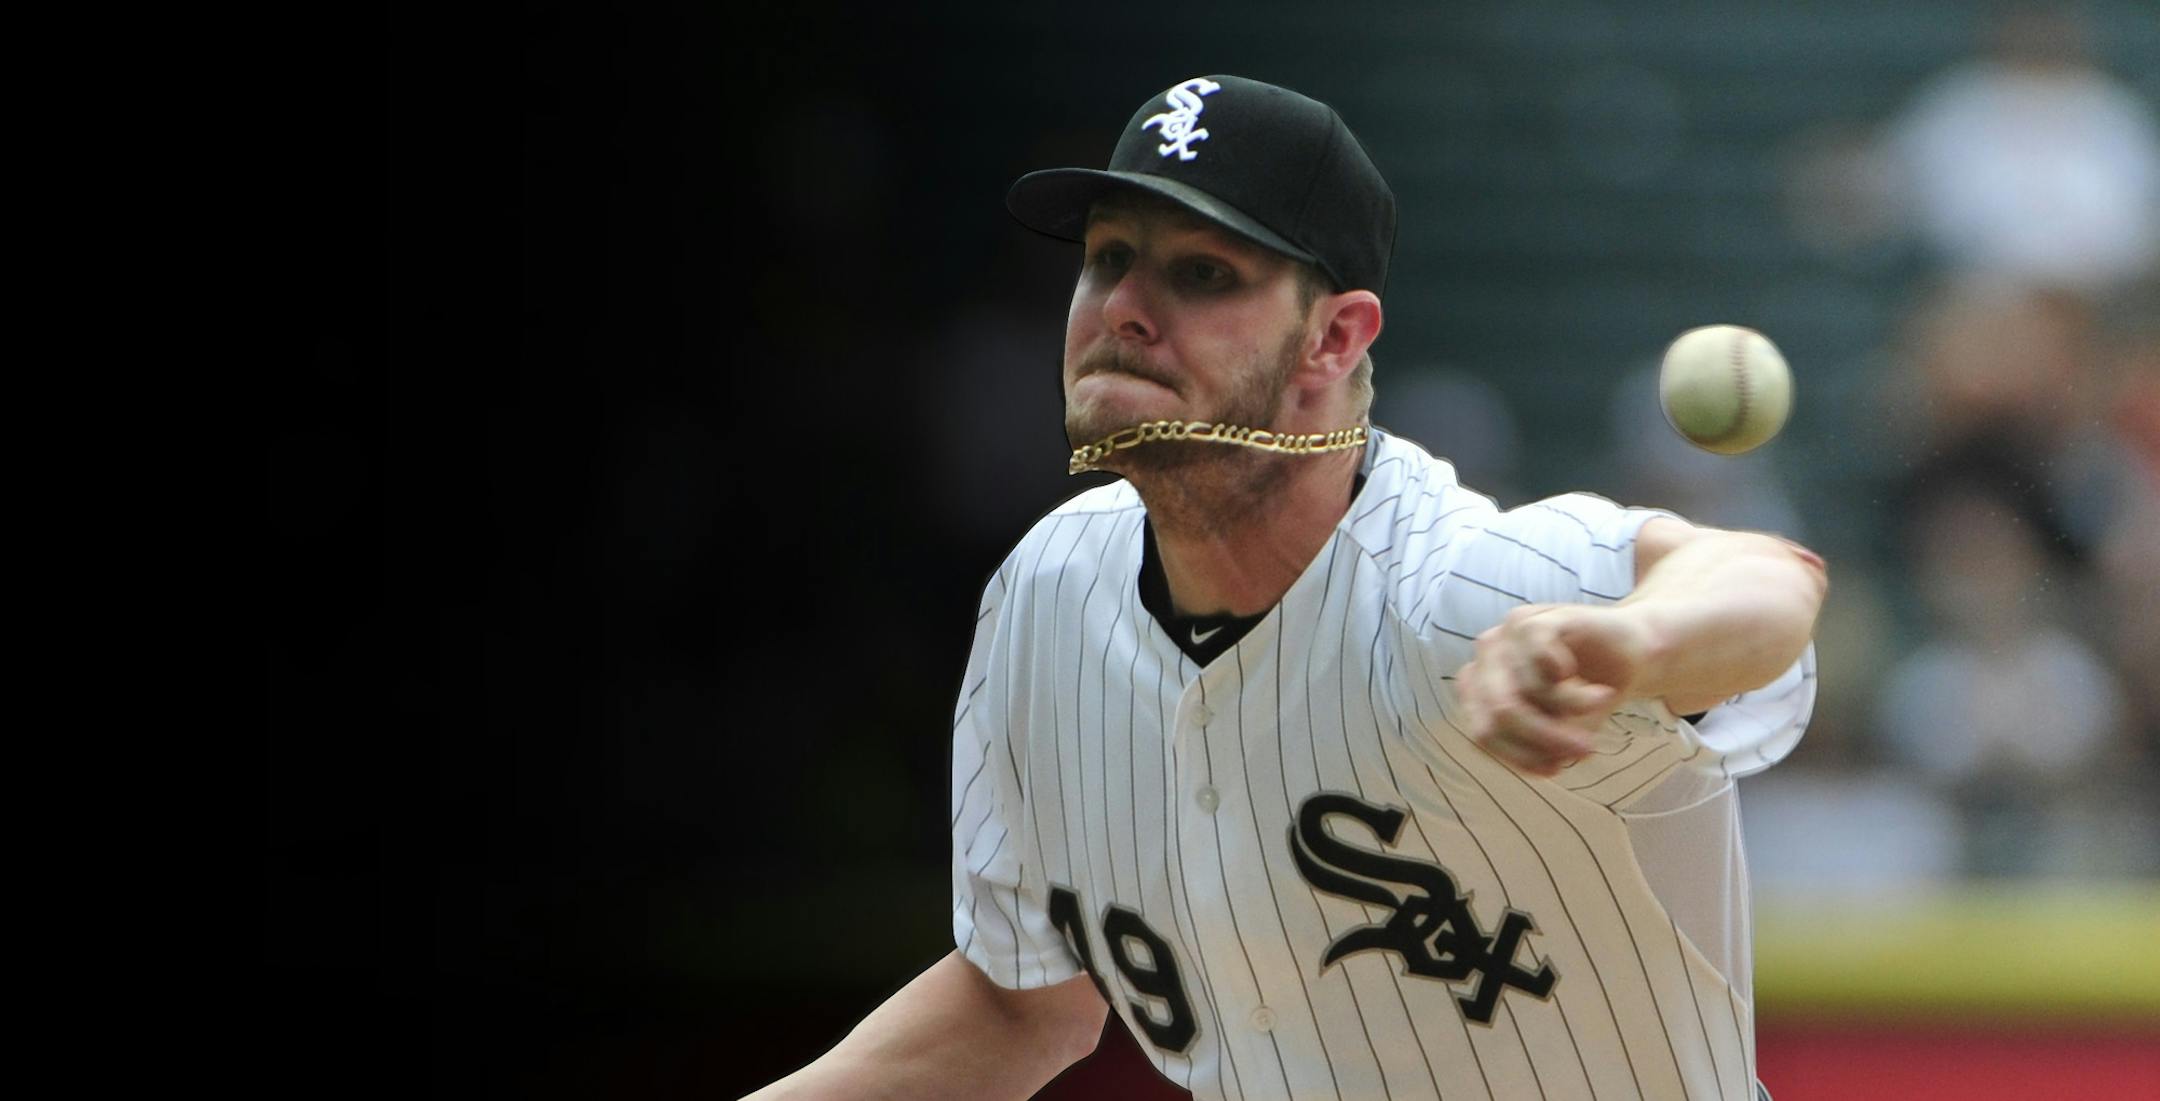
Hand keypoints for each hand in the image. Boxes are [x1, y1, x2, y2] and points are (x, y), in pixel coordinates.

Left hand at [1455, 604, 1649, 776]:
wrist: (1631, 648)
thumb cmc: (1587, 692)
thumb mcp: (1563, 727)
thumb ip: (1545, 744)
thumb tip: (1548, 763)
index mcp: (1481, 685)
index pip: (1482, 732)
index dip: (1518, 756)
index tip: (1555, 770)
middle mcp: (1487, 657)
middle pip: (1499, 714)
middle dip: (1545, 739)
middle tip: (1587, 751)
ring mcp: (1509, 634)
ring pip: (1525, 693)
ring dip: (1571, 708)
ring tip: (1602, 702)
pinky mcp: (1539, 619)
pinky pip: (1544, 665)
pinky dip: (1573, 683)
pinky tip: (1593, 681)